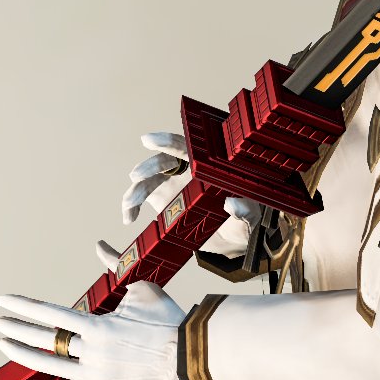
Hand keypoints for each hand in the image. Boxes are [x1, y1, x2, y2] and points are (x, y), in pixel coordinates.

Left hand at [0, 281, 186, 379]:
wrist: (190, 360)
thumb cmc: (169, 321)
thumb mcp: (142, 290)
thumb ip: (116, 269)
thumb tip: (99, 245)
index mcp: (98, 324)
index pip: (50, 313)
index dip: (24, 306)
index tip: (4, 301)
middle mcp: (90, 350)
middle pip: (42, 339)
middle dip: (16, 329)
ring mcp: (92, 374)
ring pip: (46, 365)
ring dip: (20, 353)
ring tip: (4, 344)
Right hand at [122, 131, 258, 254]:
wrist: (231, 240)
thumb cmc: (243, 222)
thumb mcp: (251, 218)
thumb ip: (246, 211)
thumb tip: (233, 204)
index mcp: (211, 168)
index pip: (190, 147)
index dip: (170, 141)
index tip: (150, 140)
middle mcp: (190, 170)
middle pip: (166, 160)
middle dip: (150, 166)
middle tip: (136, 176)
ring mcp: (173, 182)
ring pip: (150, 177)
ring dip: (136, 188)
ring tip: (130, 205)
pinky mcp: (162, 197)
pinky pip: (142, 195)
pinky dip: (131, 204)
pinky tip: (128, 217)